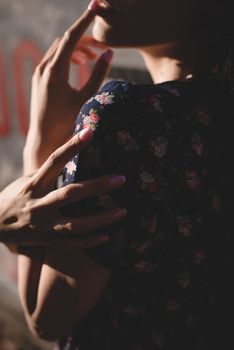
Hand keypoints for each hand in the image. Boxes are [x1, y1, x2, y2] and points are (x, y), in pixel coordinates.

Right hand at [0, 128, 125, 250]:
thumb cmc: (14, 198)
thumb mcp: (27, 181)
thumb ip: (49, 173)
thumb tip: (74, 157)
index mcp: (33, 185)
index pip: (54, 161)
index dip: (72, 146)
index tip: (90, 132)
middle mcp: (38, 205)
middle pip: (71, 194)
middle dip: (97, 186)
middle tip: (121, 179)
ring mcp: (42, 226)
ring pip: (75, 225)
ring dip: (101, 219)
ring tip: (122, 211)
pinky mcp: (46, 242)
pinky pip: (70, 245)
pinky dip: (89, 242)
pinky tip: (107, 236)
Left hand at [24, 3, 112, 168]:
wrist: (44, 138)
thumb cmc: (66, 122)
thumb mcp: (85, 98)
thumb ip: (98, 75)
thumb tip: (109, 54)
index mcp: (56, 71)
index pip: (72, 37)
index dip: (85, 20)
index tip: (97, 6)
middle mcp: (44, 67)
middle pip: (66, 41)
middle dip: (84, 39)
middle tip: (102, 47)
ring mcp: (39, 72)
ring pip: (59, 49)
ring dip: (77, 49)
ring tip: (93, 57)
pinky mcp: (39, 78)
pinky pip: (54, 59)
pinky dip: (67, 56)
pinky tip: (79, 64)